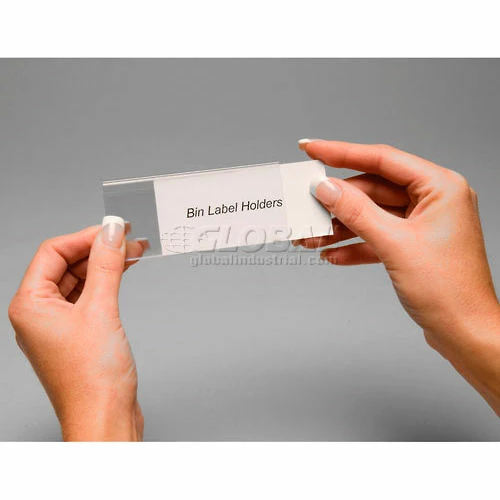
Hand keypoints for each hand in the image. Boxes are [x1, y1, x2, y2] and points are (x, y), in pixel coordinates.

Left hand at [8, 217, 148, 439]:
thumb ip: (106, 265)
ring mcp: (59, 323)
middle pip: (67, 264)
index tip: (114, 229)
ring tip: (134, 251)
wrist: (105, 418)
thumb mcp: (101, 310)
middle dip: (98, 248)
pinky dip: (108, 281)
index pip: (53, 252)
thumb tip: (111, 232)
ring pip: (80, 279)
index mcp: (30, 305)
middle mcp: (39, 312)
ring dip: (106, 264)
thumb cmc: (92, 378)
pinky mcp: (78, 331)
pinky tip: (125, 272)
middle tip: (128, 238)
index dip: (85, 236)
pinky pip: (90, 295)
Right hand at [297, 139, 499, 414]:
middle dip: (336, 203)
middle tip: (305, 205)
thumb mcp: (395, 244)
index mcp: (439, 187)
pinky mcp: (412, 245)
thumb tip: (327, 189)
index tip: (311, 149)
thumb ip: (357, 212)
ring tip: (310, 237)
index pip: (381, 159)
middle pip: (372, 190)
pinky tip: (332, 255)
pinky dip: (354, 244)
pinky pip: (375, 236)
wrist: (463, 333)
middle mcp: (431, 200)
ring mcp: (421, 223)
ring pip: (370, 215)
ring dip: (340, 227)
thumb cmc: (448, 290)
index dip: (341, 152)